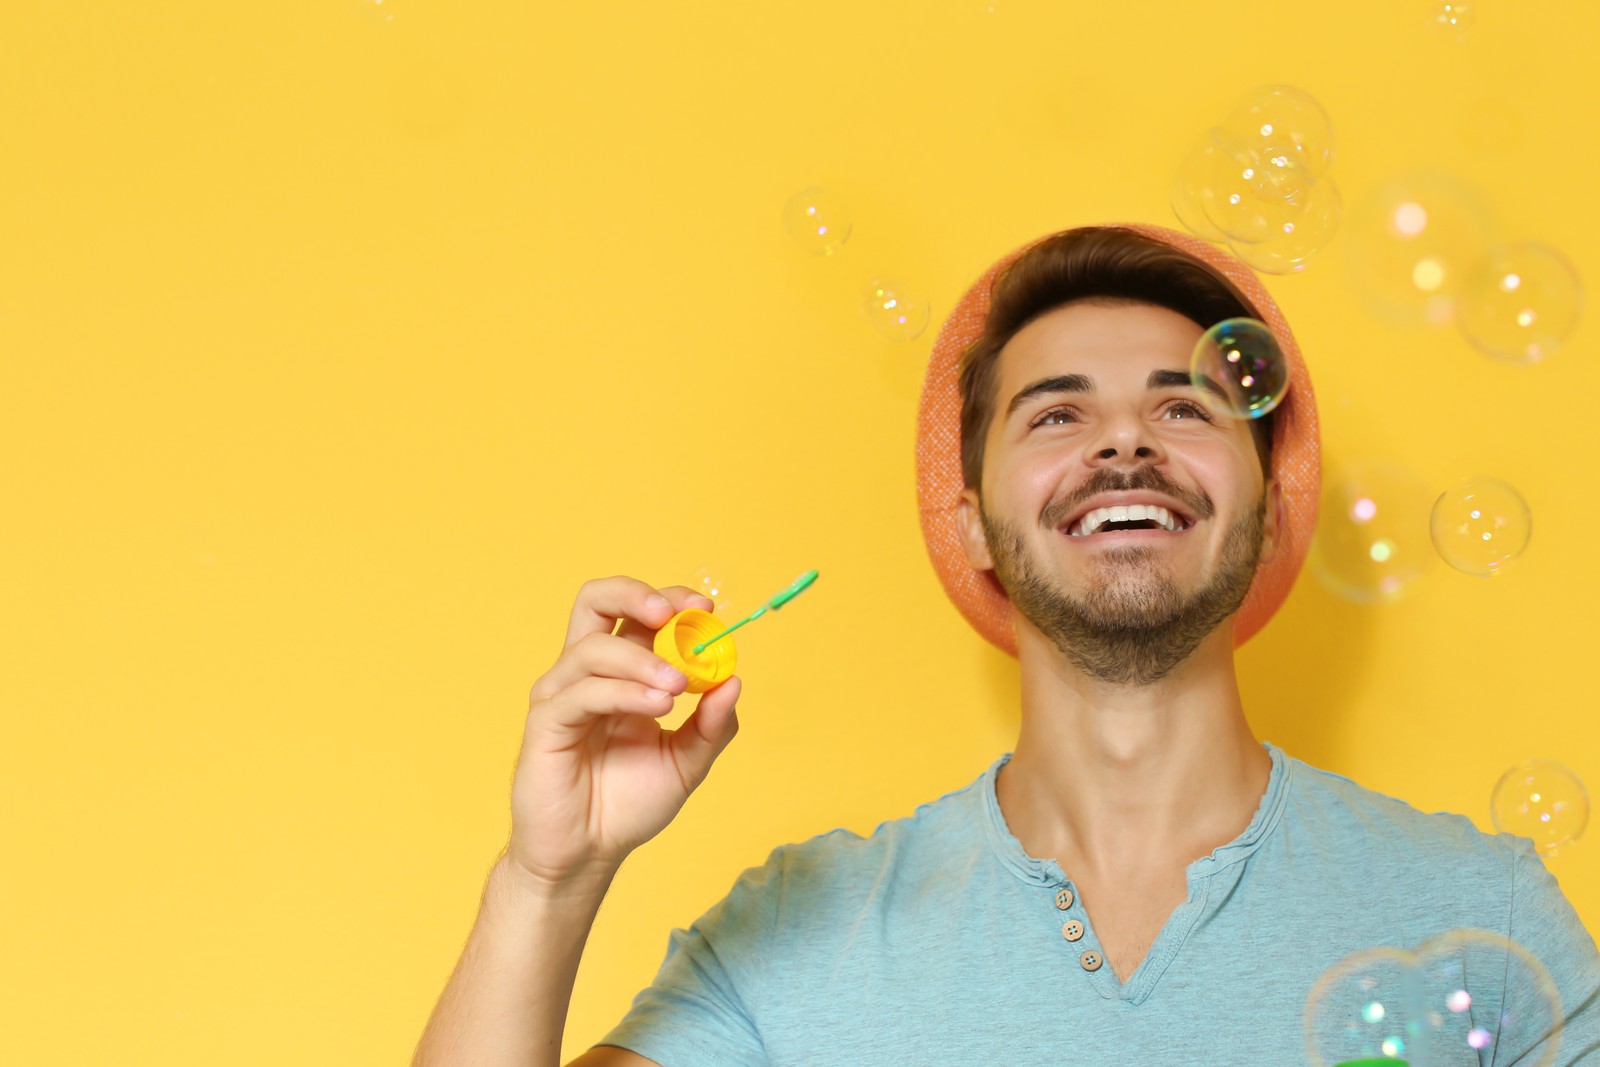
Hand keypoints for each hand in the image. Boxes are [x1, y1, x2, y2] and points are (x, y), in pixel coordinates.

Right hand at [506, 577, 742, 890]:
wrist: (590, 853)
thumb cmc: (629, 804)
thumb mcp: (687, 762)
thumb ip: (713, 725)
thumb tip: (734, 681)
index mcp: (620, 671)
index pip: (635, 611)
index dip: (669, 599)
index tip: (706, 609)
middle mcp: (587, 673)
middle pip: (594, 600)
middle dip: (636, 595)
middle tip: (673, 616)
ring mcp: (562, 695)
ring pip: (593, 648)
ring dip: (642, 660)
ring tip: (676, 689)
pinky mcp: (546, 724)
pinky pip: (582, 693)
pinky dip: (624, 692)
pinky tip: (657, 707)